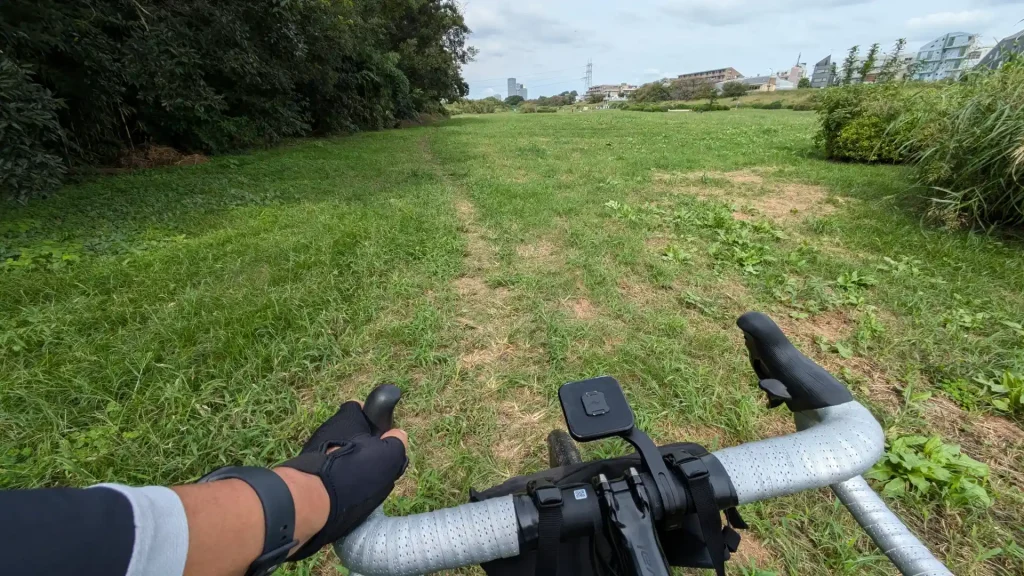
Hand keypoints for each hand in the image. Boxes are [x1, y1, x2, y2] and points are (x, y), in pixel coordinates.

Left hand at [277, 401, 408, 560]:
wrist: (312, 500)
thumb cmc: (354, 471)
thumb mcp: (389, 456)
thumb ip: (397, 442)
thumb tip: (398, 435)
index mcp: (347, 418)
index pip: (359, 407)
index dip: (370, 418)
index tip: (380, 434)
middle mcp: (326, 429)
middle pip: (348, 433)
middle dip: (360, 446)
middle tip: (373, 465)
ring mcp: (313, 450)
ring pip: (337, 453)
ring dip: (347, 464)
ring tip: (360, 484)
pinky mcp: (304, 472)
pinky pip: (327, 471)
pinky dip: (335, 480)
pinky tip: (344, 494)